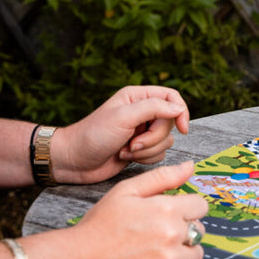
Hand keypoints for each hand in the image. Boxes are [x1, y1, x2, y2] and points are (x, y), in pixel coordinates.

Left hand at [56, 86, 190, 182]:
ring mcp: (141, 132)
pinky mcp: (140, 149)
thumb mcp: (123, 117)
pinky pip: (159, 155)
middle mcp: (142, 112)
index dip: (181, 112)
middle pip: (169, 123)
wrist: (75, 161)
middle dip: (153, 138)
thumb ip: (153, 108)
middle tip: (132, 142)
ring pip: (166, 141)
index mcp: (137, 97)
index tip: (183, 128)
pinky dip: (145, 159)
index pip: (171, 97)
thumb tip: (179, 109)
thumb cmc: (93, 135)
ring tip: (125, 150)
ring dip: (147, 150)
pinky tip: (125, 156)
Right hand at [72, 161, 208, 258]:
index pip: (200, 206)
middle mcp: (173, 237)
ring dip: (183, 250)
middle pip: (200, 230)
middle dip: (184, 228)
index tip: (172, 212)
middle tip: (159, 230)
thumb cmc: (100, 224)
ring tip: (157, 247)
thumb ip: (162, 177)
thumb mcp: (126, 190)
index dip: (187, 207)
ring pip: (196, 253)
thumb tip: (191, 166)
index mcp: (167, 210)